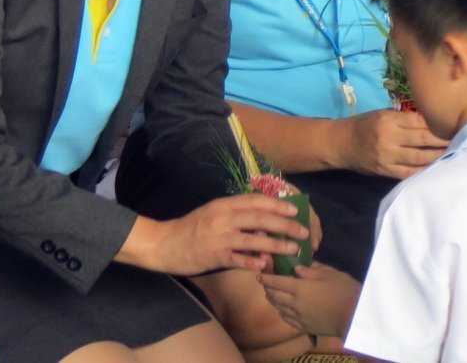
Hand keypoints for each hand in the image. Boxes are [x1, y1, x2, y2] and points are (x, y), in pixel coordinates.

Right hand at [143, 194, 308, 275]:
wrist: (163, 244)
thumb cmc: (192, 228)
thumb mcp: (213, 213)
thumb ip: (236, 214)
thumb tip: (264, 219)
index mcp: (224, 205)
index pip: (256, 201)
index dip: (277, 205)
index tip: (295, 210)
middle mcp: (223, 218)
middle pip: (260, 218)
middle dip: (285, 224)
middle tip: (303, 231)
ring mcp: (219, 237)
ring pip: (253, 239)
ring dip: (276, 244)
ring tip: (293, 249)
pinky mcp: (214, 256)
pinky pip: (237, 259)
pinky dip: (253, 262)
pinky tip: (266, 265)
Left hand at [259, 262, 360, 336]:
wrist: (354, 315)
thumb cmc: (344, 290)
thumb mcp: (330, 273)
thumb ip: (311, 270)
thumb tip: (296, 267)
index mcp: (300, 287)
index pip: (277, 281)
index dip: (267, 277)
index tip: (260, 274)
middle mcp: (294, 303)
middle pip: (274, 295)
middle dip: (267, 288)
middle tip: (266, 283)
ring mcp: (298, 316)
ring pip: (278, 307)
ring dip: (273, 299)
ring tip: (273, 294)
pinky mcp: (303, 326)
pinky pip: (286, 318)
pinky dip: (282, 311)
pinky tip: (284, 308)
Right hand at [338, 108, 448, 178]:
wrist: (339, 144)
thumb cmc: (364, 125)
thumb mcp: (383, 115)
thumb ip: (405, 119)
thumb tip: (433, 121)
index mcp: (389, 120)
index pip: (420, 122)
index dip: (438, 125)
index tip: (455, 125)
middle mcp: (389, 138)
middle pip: (422, 139)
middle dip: (443, 140)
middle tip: (462, 140)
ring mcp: (387, 156)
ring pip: (418, 158)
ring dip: (437, 157)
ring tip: (454, 155)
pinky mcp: (384, 171)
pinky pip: (408, 173)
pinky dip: (423, 171)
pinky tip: (436, 169)